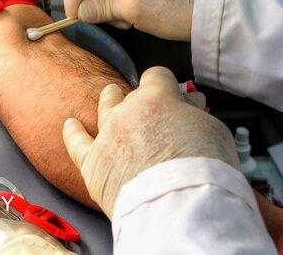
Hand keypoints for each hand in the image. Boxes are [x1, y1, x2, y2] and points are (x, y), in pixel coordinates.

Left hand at [61, 66, 237, 217]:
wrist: (177, 205)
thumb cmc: (201, 169)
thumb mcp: (212, 130)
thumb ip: (195, 113)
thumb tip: (190, 103)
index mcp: (156, 98)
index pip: (157, 77)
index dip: (166, 85)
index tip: (173, 93)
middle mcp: (127, 112)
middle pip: (132, 95)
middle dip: (143, 100)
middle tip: (152, 110)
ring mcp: (107, 137)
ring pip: (104, 109)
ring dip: (109, 101)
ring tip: (110, 95)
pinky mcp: (93, 164)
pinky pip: (77, 143)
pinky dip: (72, 132)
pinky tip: (70, 125)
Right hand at [62, 0, 200, 40]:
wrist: (212, 16)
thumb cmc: (175, 7)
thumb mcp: (133, 7)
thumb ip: (101, 6)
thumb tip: (79, 12)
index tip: (72, 14)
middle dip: (94, 0)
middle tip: (92, 21)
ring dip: (108, 6)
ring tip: (121, 22)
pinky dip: (120, 6)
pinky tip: (128, 20)